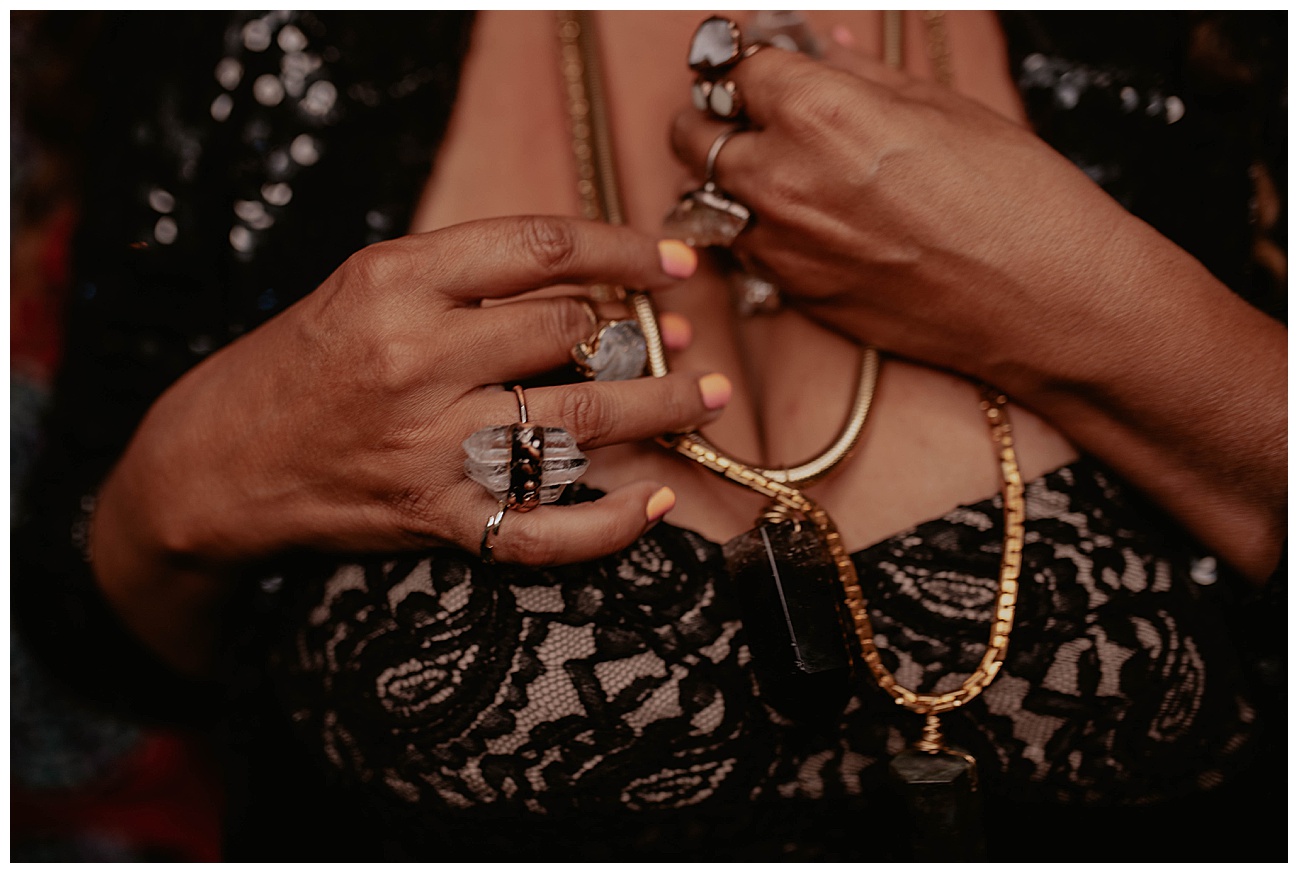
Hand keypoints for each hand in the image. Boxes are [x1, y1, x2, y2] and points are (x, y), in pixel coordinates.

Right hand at [90, 216, 719, 669]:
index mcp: (398, 281)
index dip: (625, 248)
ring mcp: (427, 444)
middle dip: (643, 338)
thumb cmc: (302, 363)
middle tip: (681, 343)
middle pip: (571, 336)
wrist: (215, 460)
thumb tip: (591, 290)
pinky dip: (610, 524)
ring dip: (658, 411)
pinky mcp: (433, 517)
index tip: (674, 261)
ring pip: (578, 424)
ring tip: (705, 400)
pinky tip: (653, 502)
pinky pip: (543, 529)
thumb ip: (468, 281)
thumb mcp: (367, 287)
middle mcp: (417, 358)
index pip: (541, 249)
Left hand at [671, 44, 1285, 582]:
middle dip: (712, 116)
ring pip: (703, 198)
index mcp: (817, 111)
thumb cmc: (1012, 195)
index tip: (759, 66)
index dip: (749, 63)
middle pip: (689, 133)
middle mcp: (781, 178)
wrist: (1044, 300)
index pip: (736, 69)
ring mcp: (780, 244)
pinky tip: (797, 221)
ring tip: (772, 171)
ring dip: (723, 179)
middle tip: (747, 114)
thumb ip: (858, 74)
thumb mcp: (939, 106)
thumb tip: (816, 47)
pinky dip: (750, 230)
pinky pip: (740, 251)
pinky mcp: (792, 294)